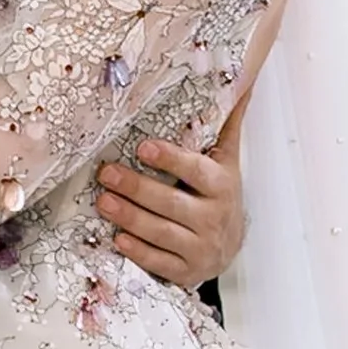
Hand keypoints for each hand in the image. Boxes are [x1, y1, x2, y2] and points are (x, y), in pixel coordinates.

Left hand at [98, 133, 244, 286]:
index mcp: (221, 186)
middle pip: (172, 203)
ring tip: (103, 201)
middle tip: (107, 173)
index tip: (143, 147)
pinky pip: (159, 262)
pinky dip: (138, 252)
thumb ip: (227, 123)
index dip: (171, 160)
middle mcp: (214, 218)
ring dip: (130, 218)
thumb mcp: (226, 161)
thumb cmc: (219, 196)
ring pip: (162, 233)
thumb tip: (244, 77)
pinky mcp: (187, 271)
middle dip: (137, 188)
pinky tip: (117, 238)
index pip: (196, 171)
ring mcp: (201, 248)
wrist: (229, 246)